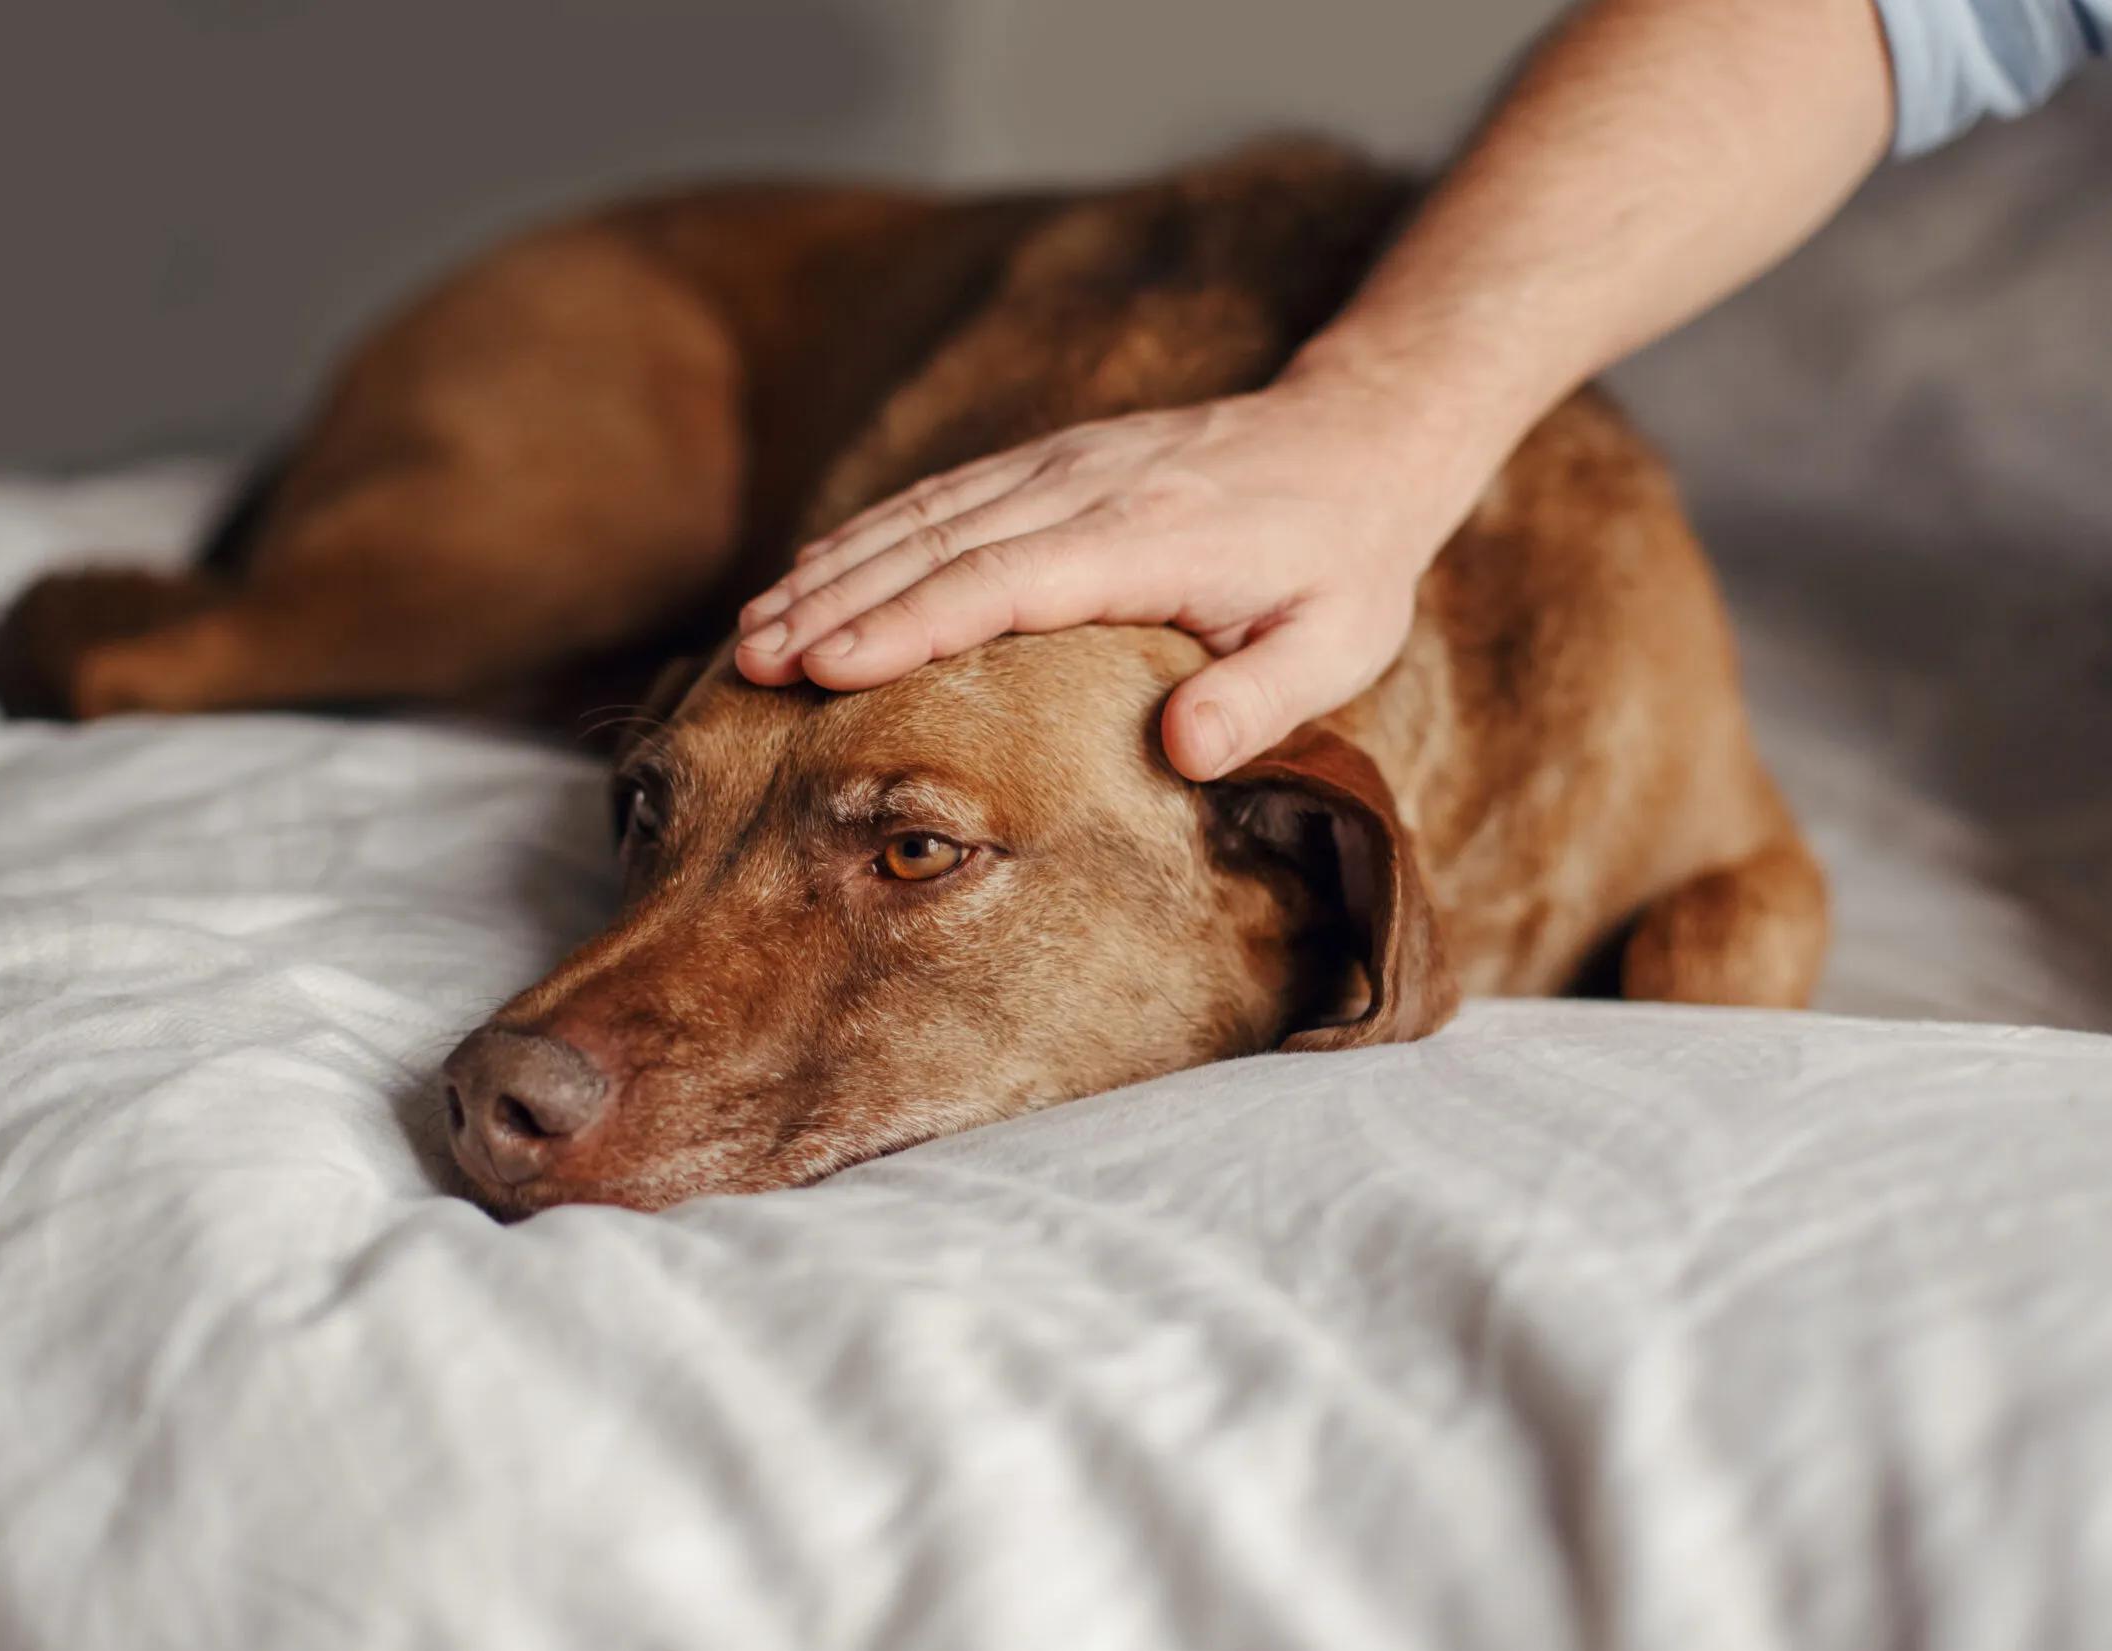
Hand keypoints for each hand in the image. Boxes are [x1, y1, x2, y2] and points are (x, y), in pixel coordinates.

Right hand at [733, 381, 1470, 780]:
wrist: (1358, 436)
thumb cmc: (1347, 561)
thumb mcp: (1339, 643)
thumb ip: (1263, 700)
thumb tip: (1185, 753)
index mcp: (1146, 539)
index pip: (1001, 582)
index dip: (907, 625)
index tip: (825, 668)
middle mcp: (1086, 487)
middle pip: (936, 544)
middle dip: (835, 603)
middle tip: (752, 663)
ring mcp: (1063, 463)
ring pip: (925, 514)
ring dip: (834, 569)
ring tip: (755, 631)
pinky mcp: (1054, 459)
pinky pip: (944, 496)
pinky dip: (871, 534)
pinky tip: (816, 572)